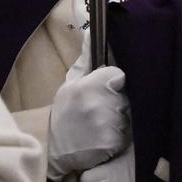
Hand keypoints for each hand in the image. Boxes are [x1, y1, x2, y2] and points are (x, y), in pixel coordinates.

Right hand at [48, 62, 128, 179]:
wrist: (53, 149)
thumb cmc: (64, 113)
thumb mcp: (71, 84)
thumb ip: (86, 60)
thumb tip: (90, 32)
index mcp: (87, 86)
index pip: (118, 75)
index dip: (114, 82)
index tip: (106, 89)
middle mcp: (98, 103)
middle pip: (126, 96)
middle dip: (117, 102)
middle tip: (100, 110)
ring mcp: (106, 125)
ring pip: (128, 115)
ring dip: (120, 120)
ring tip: (101, 125)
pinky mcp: (112, 143)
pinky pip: (126, 134)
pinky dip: (119, 137)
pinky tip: (104, 138)